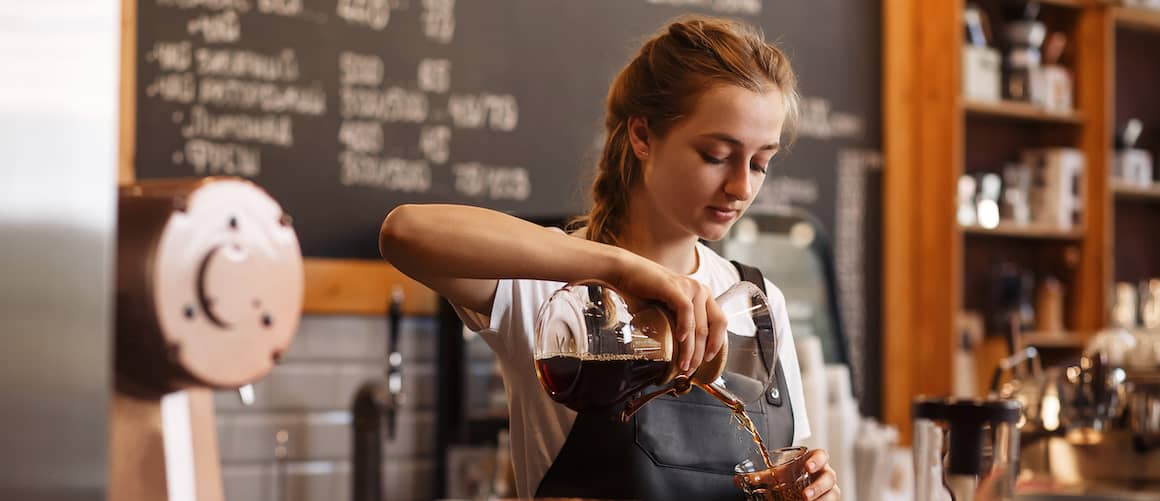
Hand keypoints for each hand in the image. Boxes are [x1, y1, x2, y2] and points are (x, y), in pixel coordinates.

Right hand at [609, 252, 726, 374]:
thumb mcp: (666, 309)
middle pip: (709, 328)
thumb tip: (677, 352)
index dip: (716, 343)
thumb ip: (675, 324)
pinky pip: (685, 311)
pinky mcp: (674, 287)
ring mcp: (689, 287)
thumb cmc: (642, 291)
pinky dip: (685, 327)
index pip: (719, 322)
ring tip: (683, 364)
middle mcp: (700, 290)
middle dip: (700, 353)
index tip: (707, 360)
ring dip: (691, 349)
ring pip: (697, 325)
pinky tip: (679, 339)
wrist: (624, 271)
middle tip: (690, 368)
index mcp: (702, 295)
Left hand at [733, 449, 837, 499]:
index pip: (821, 455)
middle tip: (804, 495)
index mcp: (813, 461)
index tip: (806, 467)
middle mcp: (824, 474)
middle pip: (829, 476)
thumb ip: (759, 477)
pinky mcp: (829, 500)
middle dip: (818, 486)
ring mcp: (828, 489)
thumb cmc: (792, 476)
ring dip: (821, 499)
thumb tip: (737, 480)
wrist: (799, 488)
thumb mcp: (777, 475)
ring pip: (832, 493)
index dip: (817, 460)